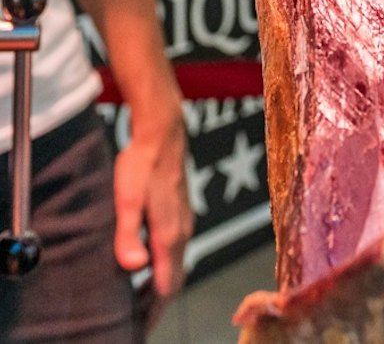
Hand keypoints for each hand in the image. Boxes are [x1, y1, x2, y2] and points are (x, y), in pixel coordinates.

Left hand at [114, 91, 192, 325]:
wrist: (163, 132)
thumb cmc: (141, 164)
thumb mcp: (126, 201)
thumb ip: (128, 236)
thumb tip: (134, 268)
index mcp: (170, 234)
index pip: (167, 286)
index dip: (153, 313)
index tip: (138, 331)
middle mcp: (182, 231)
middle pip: (175, 279)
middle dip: (156, 305)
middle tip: (134, 323)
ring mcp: (185, 221)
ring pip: (176, 264)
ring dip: (158, 286)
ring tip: (136, 301)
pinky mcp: (181, 212)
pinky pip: (175, 250)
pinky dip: (162, 268)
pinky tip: (144, 266)